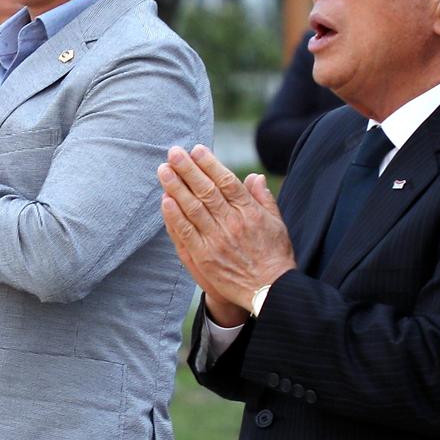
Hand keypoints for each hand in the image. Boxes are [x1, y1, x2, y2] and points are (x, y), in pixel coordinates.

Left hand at [158, 144, 295, 324]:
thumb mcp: (277, 223)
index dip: (210, 164)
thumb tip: (255, 176)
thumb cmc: (274, 255)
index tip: (196, 149)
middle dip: (188, 169)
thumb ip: (263, 198)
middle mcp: (232, 223)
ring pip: (192, 208)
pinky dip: (174, 216)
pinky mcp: (204, 257)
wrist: (269, 290)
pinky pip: (185, 232)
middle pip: (206, 190)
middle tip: (173, 152)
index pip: (226, 181)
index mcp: (250, 212)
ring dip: (175, 187)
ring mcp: (216, 240)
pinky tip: (165, 201)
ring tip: (163, 170)